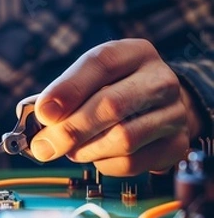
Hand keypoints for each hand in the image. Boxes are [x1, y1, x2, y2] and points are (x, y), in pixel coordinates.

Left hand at [29, 39, 202, 175]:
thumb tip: (43, 118)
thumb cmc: (113, 90)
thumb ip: (65, 93)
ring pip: (122, 139)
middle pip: (112, 105)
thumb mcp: (90, 79)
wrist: (157, 108)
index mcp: (135, 53)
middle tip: (43, 146)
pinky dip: (103, 163)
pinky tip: (96, 155)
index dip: (68, 89)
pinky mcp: (176, 145)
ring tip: (71, 149)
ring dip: (86, 150)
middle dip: (70, 130)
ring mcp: (174, 113)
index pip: (101, 64)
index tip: (43, 113)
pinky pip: (131, 162)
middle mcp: (160, 80)